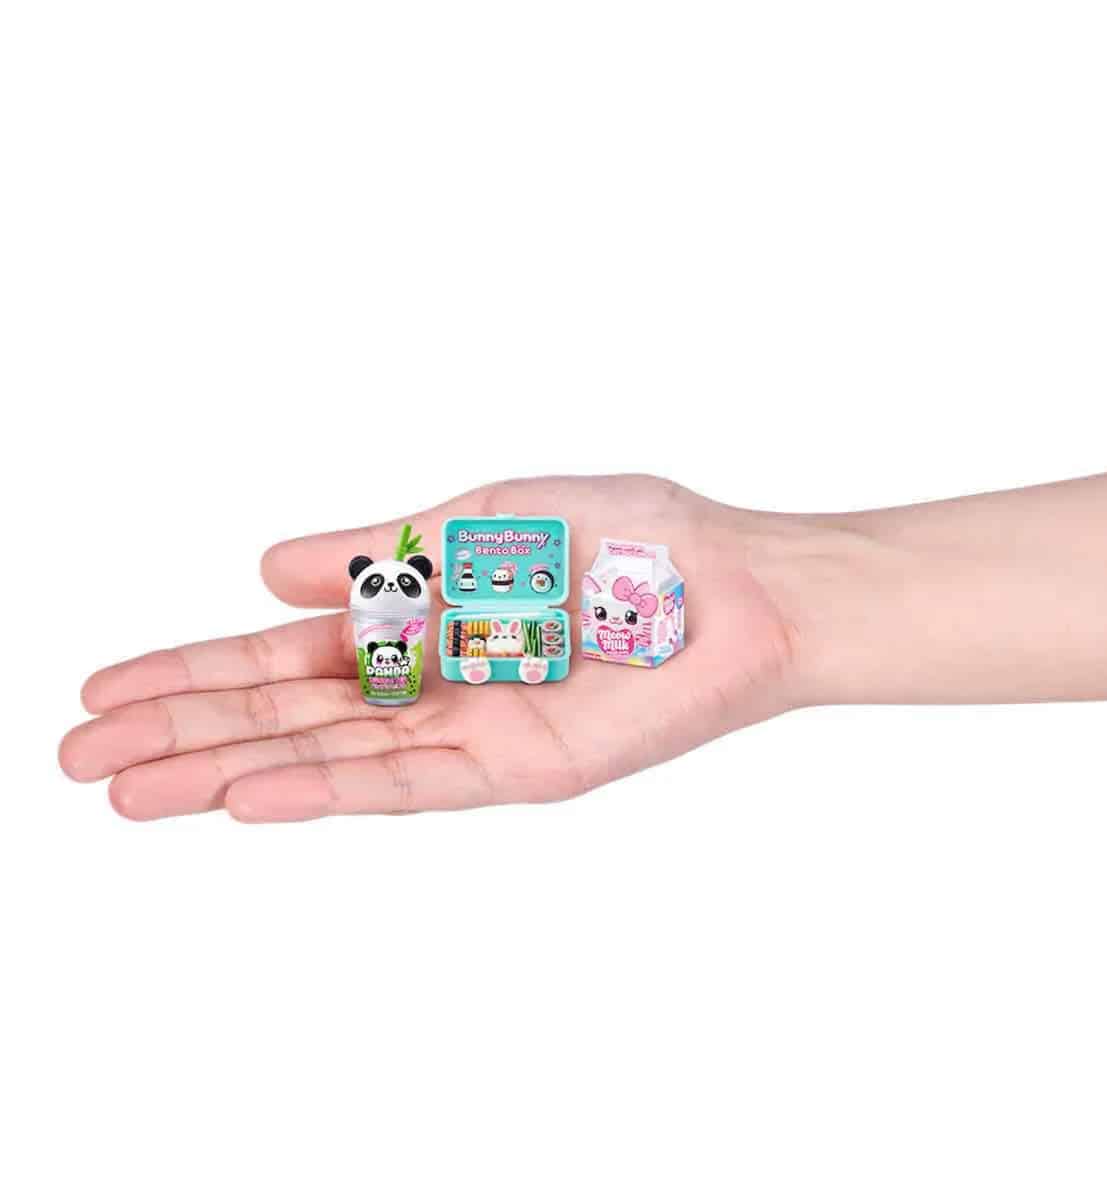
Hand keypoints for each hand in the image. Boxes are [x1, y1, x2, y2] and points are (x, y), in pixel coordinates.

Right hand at [59, 476, 810, 820]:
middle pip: (287, 715)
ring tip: (128, 789)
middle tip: (81, 757)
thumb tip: (266, 566)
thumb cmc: (630, 537)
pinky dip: (328, 789)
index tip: (107, 685)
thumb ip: (379, 552)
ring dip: (227, 771)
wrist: (736, 583)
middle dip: (183, 731)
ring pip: (329, 759)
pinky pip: (411, 781)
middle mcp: (434, 684)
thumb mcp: (481, 519)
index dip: (195, 668)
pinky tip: (247, 796)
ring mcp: (473, 733)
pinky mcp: (521, 766)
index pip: (286, 654)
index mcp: (422, 620)